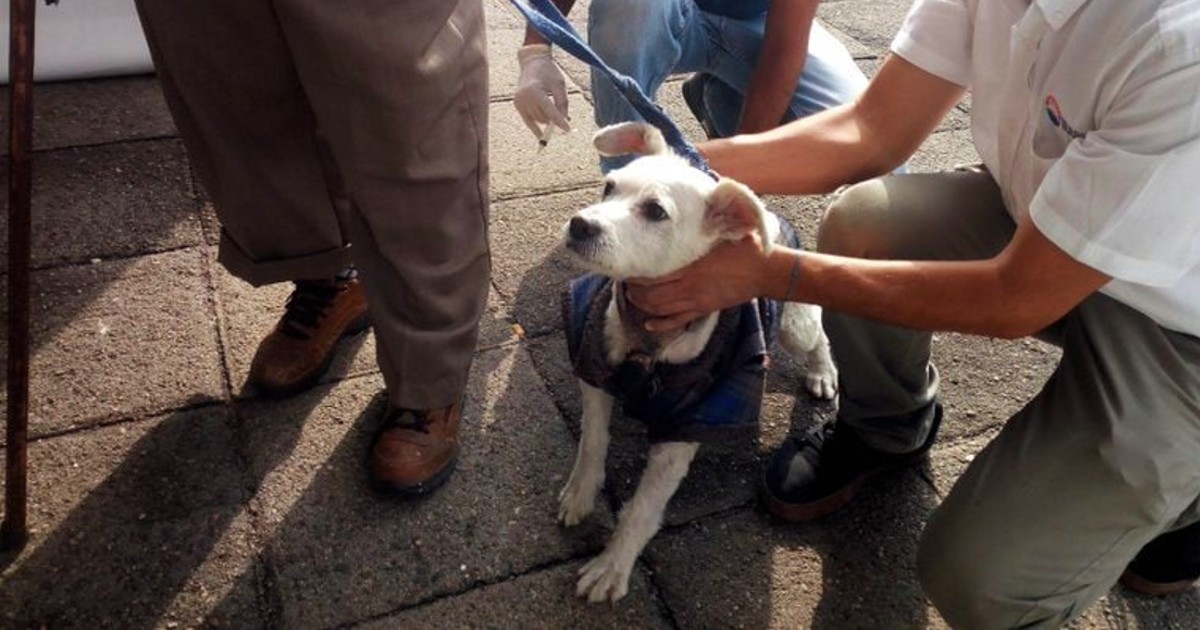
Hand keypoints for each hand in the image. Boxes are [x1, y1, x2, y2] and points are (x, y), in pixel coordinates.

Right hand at [514, 44, 570, 140]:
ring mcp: (519, 102)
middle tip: (566, 119)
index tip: (567, 130)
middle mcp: (525, 98)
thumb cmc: (548, 71)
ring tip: (555, 113)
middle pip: (543, 117)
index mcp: (535, 91)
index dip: (559, 121)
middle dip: (554, 120)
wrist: (532, 62)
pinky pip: (528, 120)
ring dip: (547, 121)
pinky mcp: (517, 104)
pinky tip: (541, 136)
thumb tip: (565, 120)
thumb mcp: (559, 85)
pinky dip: (535, 127)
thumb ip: (562, 103)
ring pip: (537, 120)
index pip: (549, 111)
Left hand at [625, 234, 772, 331]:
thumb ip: (704, 222)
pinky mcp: (703, 309)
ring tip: (634, 297)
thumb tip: (692, 204)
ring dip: (643, 306)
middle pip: (651, 295)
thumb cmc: (743, 247)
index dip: (637, 275)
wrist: (764, 271)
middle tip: (627, 283)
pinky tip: (649, 323)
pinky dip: (661, 324)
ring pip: (660, 310)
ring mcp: (696, 300)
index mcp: (691, 266)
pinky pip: (677, 321)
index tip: (629, 267)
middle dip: (635, 291)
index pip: (654, 275)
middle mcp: (690, 286)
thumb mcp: (722, 230)